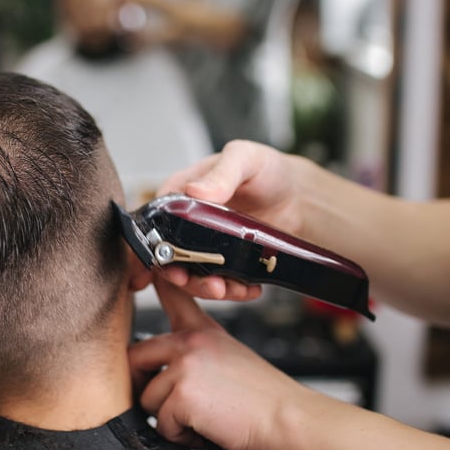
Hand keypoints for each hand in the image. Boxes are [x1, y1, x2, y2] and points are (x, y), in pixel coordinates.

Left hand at [129, 277, 307, 449]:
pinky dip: (180, 436)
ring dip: (169, 418)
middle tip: (169, 403)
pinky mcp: (182, 395)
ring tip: (202, 419)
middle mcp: (189, 342)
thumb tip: (164, 373)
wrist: (287, 419)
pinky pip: (161, 424)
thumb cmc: (264, 399)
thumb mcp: (230, 357)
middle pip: (135, 357)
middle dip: (144, 386)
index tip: (149, 270)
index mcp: (202, 331)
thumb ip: (197, 355)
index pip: (172, 294)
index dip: (156, 280)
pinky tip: (206, 429)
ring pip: (147, 399)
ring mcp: (184, 366)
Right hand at [156, 140, 304, 299]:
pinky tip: (250, 290)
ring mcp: (206, 245)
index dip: (153, 249)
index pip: (155, 223)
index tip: (164, 268)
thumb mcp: (244, 159)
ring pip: (194, 274)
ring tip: (230, 290)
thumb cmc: (266, 169)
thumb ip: (222, 173)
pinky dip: (233, 290)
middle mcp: (188, 223)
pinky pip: (221, 281)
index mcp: (181, 194)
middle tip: (208, 285)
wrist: (297, 193)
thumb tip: (195, 191)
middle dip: (185, 278)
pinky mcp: (226, 261)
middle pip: (171, 257)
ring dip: (208, 288)